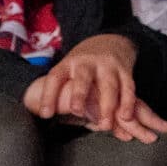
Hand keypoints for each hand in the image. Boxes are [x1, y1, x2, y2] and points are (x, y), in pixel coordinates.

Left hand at [21, 35, 166, 141]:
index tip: (45, 114)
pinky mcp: (125, 70)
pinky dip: (128, 102)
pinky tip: (125, 117)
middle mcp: (87, 63)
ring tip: (104, 125)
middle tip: (76, 111)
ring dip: (108, 106)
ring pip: (109, 85)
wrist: (109, 41)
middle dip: (79, 94)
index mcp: (67, 64)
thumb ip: (58, 91)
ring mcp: (107, 65)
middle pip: (83, 78)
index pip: (55, 78)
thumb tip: (38, 115)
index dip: (49, 96)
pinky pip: (128, 86)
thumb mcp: (66, 71)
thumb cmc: (81, 66)